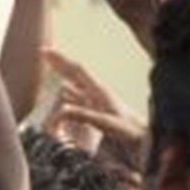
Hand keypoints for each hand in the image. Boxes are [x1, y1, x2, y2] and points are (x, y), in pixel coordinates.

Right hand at [43, 47, 146, 167]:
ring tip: (51, 68)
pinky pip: (78, 97)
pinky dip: (68, 92)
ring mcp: (97, 100)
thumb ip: (84, 116)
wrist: (144, 138)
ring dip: (63, 75)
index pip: (77, 69)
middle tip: (45, 53)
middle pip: (75, 72)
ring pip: (76, 83)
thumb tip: (62, 109)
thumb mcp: (106, 123)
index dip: (61, 60)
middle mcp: (97, 92)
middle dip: (60, 62)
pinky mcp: (98, 110)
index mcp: (99, 91)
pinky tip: (64, 93)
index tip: (46, 52)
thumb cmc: (129, 131)